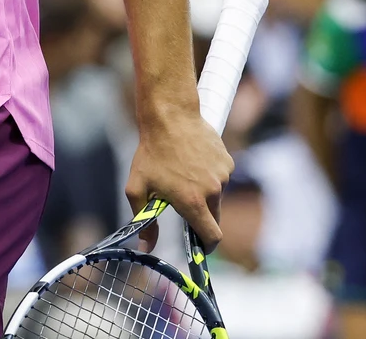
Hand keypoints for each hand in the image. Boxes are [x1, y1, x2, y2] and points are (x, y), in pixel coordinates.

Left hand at [125, 106, 232, 248]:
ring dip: (204, 193)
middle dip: (201, 217)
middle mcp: (213, 191)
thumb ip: (144, 221)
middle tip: (182, 204)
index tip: (200, 247)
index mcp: (193, 202)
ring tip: (183, 174)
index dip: (207, 247)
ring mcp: (223, 175)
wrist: (170, 116)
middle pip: (214, 218)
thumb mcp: (137, 188)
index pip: (212, 237)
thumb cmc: (150, 152)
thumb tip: (145, 248)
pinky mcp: (228, 161)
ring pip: (217, 196)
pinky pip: (220, 177)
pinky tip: (193, 161)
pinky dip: (209, 176)